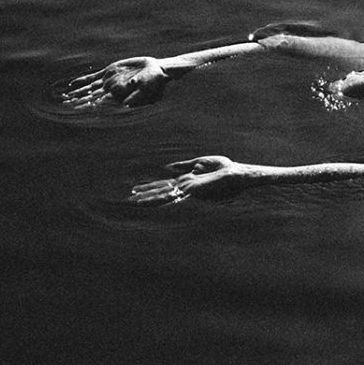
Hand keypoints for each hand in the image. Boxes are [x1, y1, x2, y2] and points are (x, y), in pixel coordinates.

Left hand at [63, 57, 171, 107]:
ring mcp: (109, 80)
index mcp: (118, 94)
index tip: (77, 108)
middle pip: (91, 97)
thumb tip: (127, 104)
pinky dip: (83, 80)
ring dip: (78, 92)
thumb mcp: (146, 88)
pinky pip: (93, 77)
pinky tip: (74, 83)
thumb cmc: (154, 81)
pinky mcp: (110, 71)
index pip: (100, 101)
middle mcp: (111, 89)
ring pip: (89, 88)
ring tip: (66, 97)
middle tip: (65, 104)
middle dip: (78, 101)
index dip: (88, 105)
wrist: (157, 70)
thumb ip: (136, 96)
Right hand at [129, 156, 248, 205]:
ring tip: (134, 202)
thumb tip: (168, 167)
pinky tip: (156, 202)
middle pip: (160, 192)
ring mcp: (188, 190)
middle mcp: (184, 187)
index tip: (134, 189)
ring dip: (149, 199)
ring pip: (165, 196)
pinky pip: (178, 196)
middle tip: (127, 200)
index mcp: (185, 180)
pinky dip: (165, 199)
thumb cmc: (223, 168)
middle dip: (144, 196)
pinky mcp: (194, 191)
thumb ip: (184, 165)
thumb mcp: (201, 162)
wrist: (236, 173)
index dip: (148, 187)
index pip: (163, 185)